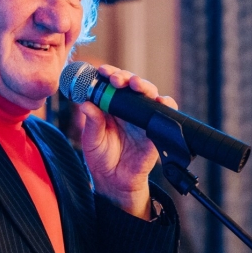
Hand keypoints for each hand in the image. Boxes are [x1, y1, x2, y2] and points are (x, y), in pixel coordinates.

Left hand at [78, 65, 178, 218]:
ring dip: (143, 85)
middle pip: (131, 84)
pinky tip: (159, 100)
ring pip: (148, 94)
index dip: (108, 74)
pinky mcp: (156, 129)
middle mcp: (128, 108)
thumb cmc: (101, 158)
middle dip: (124, 76)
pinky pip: (166, 112)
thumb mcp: (91, 140)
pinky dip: (166, 103)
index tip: (101, 71)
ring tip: (135, 84)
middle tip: (115, 78)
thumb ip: (91, 122)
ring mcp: (143, 117)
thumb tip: (85, 104)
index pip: (112, 83)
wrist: (114, 181)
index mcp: (111, 106)